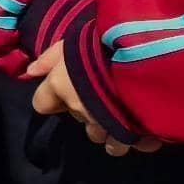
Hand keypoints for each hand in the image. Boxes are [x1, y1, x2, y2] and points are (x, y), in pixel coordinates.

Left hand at [30, 38, 149, 155]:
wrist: (152, 52)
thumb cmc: (108, 41)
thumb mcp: (76, 39)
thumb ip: (51, 57)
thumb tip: (31, 72)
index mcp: (62, 87)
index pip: (42, 104)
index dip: (54, 97)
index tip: (68, 88)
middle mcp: (82, 110)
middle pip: (78, 119)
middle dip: (89, 110)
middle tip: (106, 92)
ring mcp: (108, 126)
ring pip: (104, 138)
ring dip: (112, 129)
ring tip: (127, 113)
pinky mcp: (136, 135)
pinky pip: (135, 144)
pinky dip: (141, 137)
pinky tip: (148, 124)